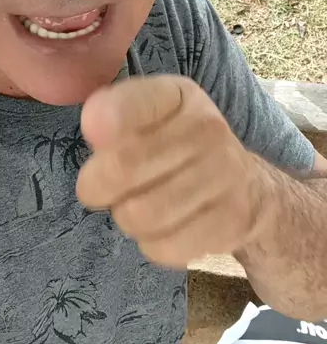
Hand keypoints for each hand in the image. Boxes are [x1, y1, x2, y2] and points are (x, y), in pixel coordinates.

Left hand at [76, 75, 265, 268]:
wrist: (249, 189)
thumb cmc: (178, 148)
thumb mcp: (150, 118)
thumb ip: (114, 114)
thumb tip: (94, 124)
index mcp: (181, 96)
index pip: (140, 101)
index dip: (108, 117)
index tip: (93, 133)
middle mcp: (208, 129)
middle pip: (124, 165)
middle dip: (95, 184)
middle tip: (97, 189)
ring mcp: (225, 175)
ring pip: (140, 214)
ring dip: (125, 217)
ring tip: (135, 208)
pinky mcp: (232, 220)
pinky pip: (164, 246)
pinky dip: (152, 244)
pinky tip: (163, 229)